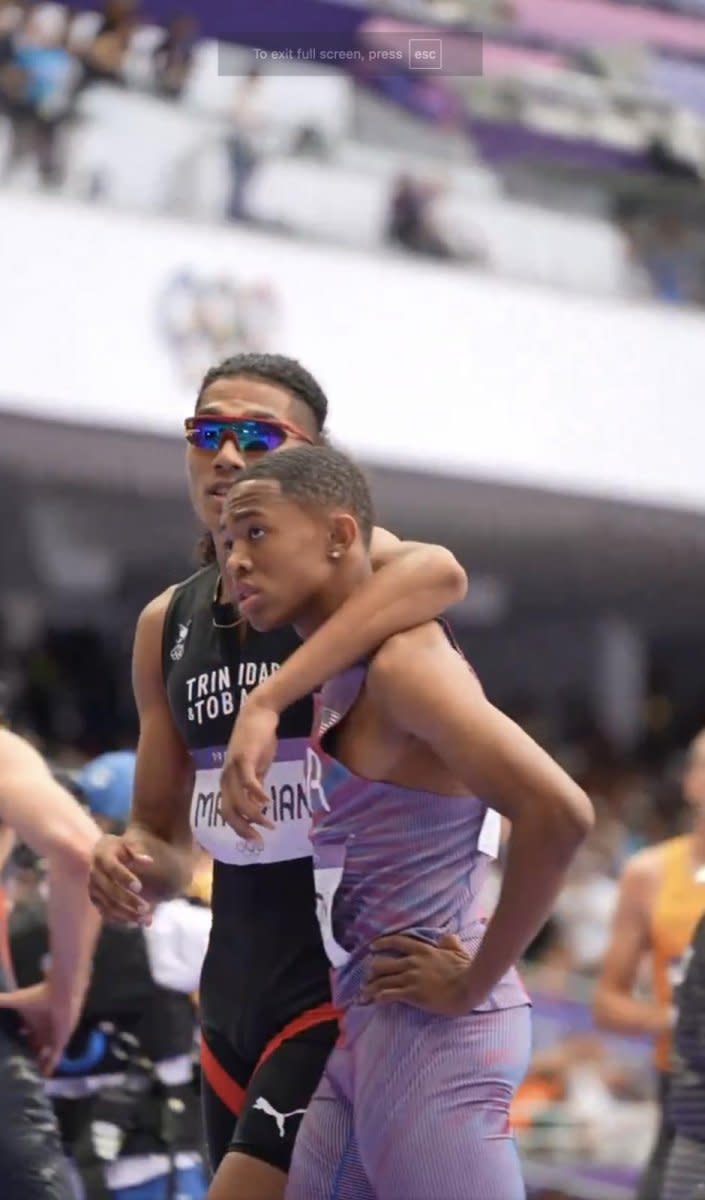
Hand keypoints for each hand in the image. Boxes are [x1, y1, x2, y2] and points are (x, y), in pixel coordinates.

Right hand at [0, 981, 81, 1074]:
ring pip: (44, 1055)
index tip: (9, 1055)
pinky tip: (43, 1077)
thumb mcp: (16, 1000)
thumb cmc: (39, 997)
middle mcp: (42, 1031)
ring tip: (29, 1079)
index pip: (25, 1037)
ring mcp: (52, 1037)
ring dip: (38, 1064)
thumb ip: (2, 1001)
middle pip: (34, 1048)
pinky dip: (49, 1067)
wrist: (61, 994)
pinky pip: (55, 1058)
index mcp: (33, 1022)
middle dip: (28, 1057)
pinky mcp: (60, 1042)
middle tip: (17, 1072)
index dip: (19, 1045)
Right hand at [88, 832, 157, 925]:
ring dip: (127, 914)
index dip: (124, 878)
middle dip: (128, 900)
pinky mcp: (96, 901)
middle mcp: (94, 873)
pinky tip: (137, 923)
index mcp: (101, 855)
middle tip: (146, 908)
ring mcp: (93, 889)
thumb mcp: (128, 845)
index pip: (112, 868)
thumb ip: (138, 851)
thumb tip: (148, 861)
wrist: (104, 855)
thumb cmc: (121, 849)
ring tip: (146, 920)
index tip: (139, 887)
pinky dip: (121, 920)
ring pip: (108, 905)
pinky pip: (106, 913)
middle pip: (109, 890)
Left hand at [220, 697, 277, 843]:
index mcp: (227, 781)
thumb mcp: (257, 767)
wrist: (259, 713)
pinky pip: (248, 782)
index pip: (227, 812)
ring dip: (254, 815)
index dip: (239, 828)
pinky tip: (268, 801)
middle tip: (259, 840)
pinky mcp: (244, 758)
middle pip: (228, 812)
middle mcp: (226, 777)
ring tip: (269, 823)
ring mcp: (233, 768)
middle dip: (243, 829)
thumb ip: (255, 785)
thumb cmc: (258, 739)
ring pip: (238, 801)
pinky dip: (257, 794)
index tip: (255, 840)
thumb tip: (259, 805)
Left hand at [363, 932, 473, 1015]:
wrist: (468, 986)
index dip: (382, 944)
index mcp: (422, 950)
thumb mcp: (458, 950)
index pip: (396, 942)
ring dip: (371, 987)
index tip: (372, 947)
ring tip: (364, 993)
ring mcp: (411, 978)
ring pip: (383, 980)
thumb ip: (450, 942)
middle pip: (383, 963)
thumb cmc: (465, 969)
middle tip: (367, 977)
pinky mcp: (412, 994)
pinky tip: (375, 1001)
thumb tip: (447, 937)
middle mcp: (412, 962)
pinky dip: (380, 997)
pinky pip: (390, 995)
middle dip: (372, 971)